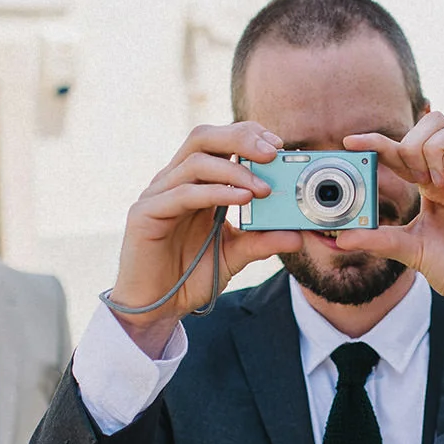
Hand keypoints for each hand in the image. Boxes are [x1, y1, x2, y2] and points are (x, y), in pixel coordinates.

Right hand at [110, 122, 302, 356]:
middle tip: (273, 152)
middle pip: (203, 137)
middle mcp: (173, 181)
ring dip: (234, 170)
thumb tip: (297, 234)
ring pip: (195, 162)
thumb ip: (262, 241)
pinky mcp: (146, 214)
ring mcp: (157, 195)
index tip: (279, 146)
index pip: (219, 141)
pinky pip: (183, 194)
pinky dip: (215, 192)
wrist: (157, 308)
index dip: (247, 135)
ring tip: (263, 189)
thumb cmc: (189, 277)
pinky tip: (242, 200)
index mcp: (193, 183)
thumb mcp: (235, 255)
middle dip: (240, 138)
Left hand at [341, 113, 443, 339]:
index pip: (401, 149)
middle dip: (412, 143)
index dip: (376, 141)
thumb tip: (340, 237)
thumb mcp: (409, 251)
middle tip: (415, 179)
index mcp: (430, 183)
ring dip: (436, 150)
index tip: (349, 141)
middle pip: (431, 120)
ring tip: (438, 184)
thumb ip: (378, 240)